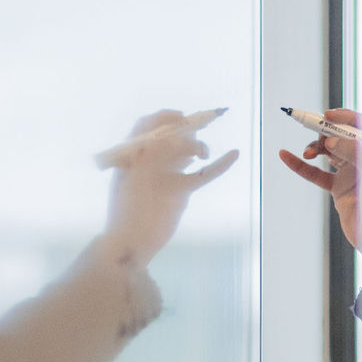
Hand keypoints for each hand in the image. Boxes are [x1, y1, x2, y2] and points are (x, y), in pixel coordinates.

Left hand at [101, 110, 238, 264]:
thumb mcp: (134, 178)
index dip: (164, 118)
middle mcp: (151, 160)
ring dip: (198, 147)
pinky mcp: (182, 190)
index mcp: (134, 154)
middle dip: (185, 130)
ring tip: (202, 153)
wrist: (133, 243)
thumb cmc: (126, 211)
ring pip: (187, 152)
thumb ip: (150, 156)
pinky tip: (234, 154)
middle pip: (171, 136)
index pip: (148, 126)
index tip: (181, 117)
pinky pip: (202, 174)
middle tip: (198, 131)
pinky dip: (219, 165)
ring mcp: (168, 174)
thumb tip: (168, 137)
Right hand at [276, 107, 361, 281]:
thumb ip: (355, 154)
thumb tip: (331, 139)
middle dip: (326, 132)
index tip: (327, 115)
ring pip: (328, 151)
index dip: (346, 116)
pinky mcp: (338, 189)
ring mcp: (351, 173)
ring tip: (307, 153)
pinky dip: (300, 166)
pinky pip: (316, 174)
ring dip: (315, 147)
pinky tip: (285, 156)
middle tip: (314, 134)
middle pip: (342, 135)